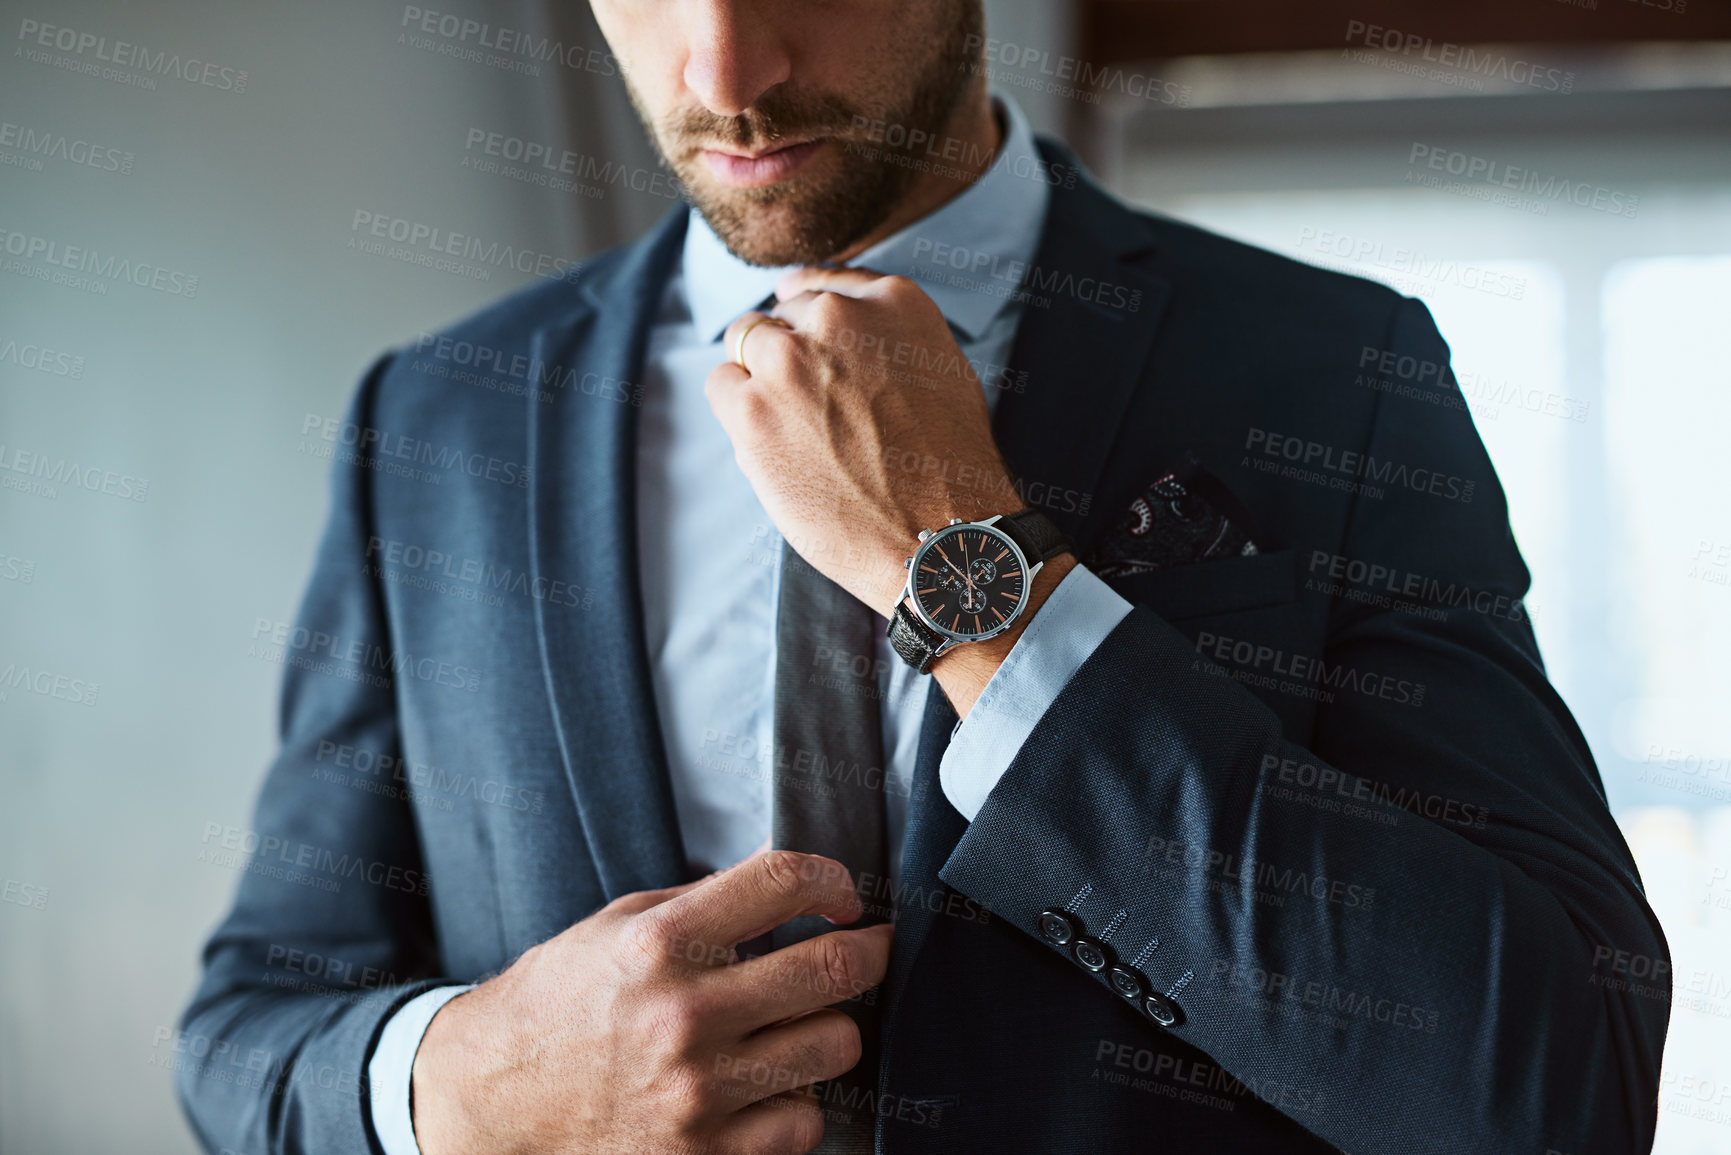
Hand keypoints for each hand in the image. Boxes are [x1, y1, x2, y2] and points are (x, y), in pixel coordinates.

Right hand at [410, 851, 893, 1154]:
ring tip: (802, 1024)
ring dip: (831, 1030)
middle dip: (869, 951)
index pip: (785, 882)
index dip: (834, 880)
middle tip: (869, 948)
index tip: (843, 895)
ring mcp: (698, 1092)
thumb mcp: (618, 925)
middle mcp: (683, 1015)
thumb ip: (706, 901)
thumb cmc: (559, 1004)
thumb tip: (791, 876)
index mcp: (660, 944)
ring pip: (835, 1046)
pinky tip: (765, 1086)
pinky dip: (795, 1102)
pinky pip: (804, 1121)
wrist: (493, 1100)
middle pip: (834, 967)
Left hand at [706, 266, 1018, 617]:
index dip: (810, 322)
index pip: (822, 285)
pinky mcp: (752, 411)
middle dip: (790, 355)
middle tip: (812, 410)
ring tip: (793, 429)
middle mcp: (838, 318)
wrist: (940, 538)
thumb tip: (825, 313)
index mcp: (893, 301)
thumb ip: (887, 336)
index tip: (808, 346)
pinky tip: (772, 446)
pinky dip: (737, 412)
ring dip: (759, 377)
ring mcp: (790, 361)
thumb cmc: (950, 469)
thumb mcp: (941, 371)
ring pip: (744, 340)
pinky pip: (721, 385)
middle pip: (782, 316)